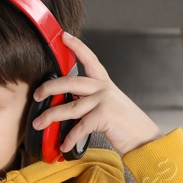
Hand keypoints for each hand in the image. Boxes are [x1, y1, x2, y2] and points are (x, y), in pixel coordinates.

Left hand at [33, 31, 162, 154]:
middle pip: (71, 82)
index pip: (90, 59)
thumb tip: (64, 105)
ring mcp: (105, 101)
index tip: (64, 36)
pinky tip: (63, 146)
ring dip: (50, 116)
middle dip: (49, 87)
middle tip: (36, 94)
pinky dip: (69, 138)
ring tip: (38, 123)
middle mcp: (104, 89)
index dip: (77, 46)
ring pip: (70, 107)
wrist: (145, 139)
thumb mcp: (108, 106)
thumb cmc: (124, 125)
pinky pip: (79, 127)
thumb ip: (89, 101)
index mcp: (105, 84)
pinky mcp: (105, 116)